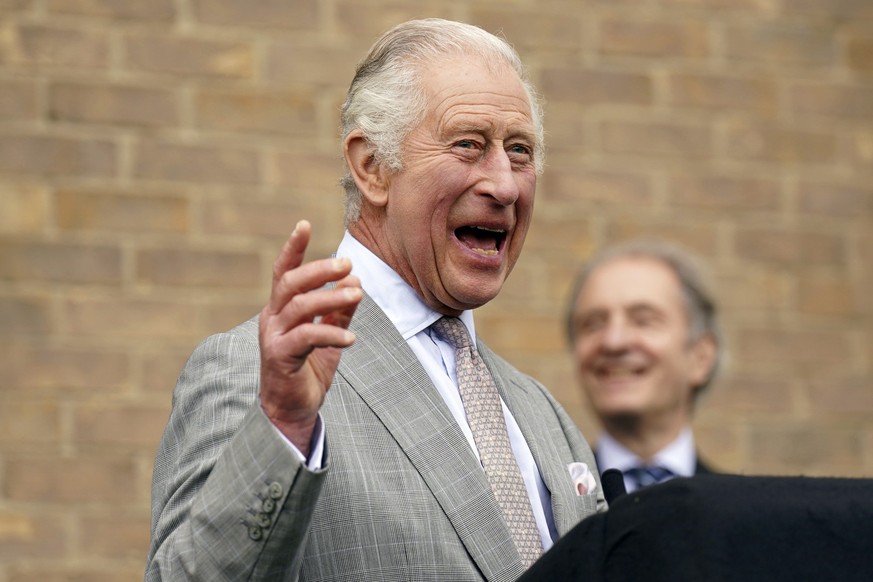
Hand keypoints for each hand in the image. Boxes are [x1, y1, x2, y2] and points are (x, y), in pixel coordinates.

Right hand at [258, 220, 361, 455]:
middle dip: (318, 270)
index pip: (283, 272)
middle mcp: (272, 319)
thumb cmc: (308, 370)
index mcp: (280, 309)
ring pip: (299, 307)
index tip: (304, 224)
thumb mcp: (329, 336)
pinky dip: (331, 335)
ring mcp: (273, 338)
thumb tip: (355, 281)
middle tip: (347, 263)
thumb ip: (339, 311)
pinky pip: (307, 338)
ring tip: (358, 293)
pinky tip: (351, 340)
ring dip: (330, 298)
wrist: (292, 411)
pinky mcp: (280, 358)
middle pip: (290, 283)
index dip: (293, 248)